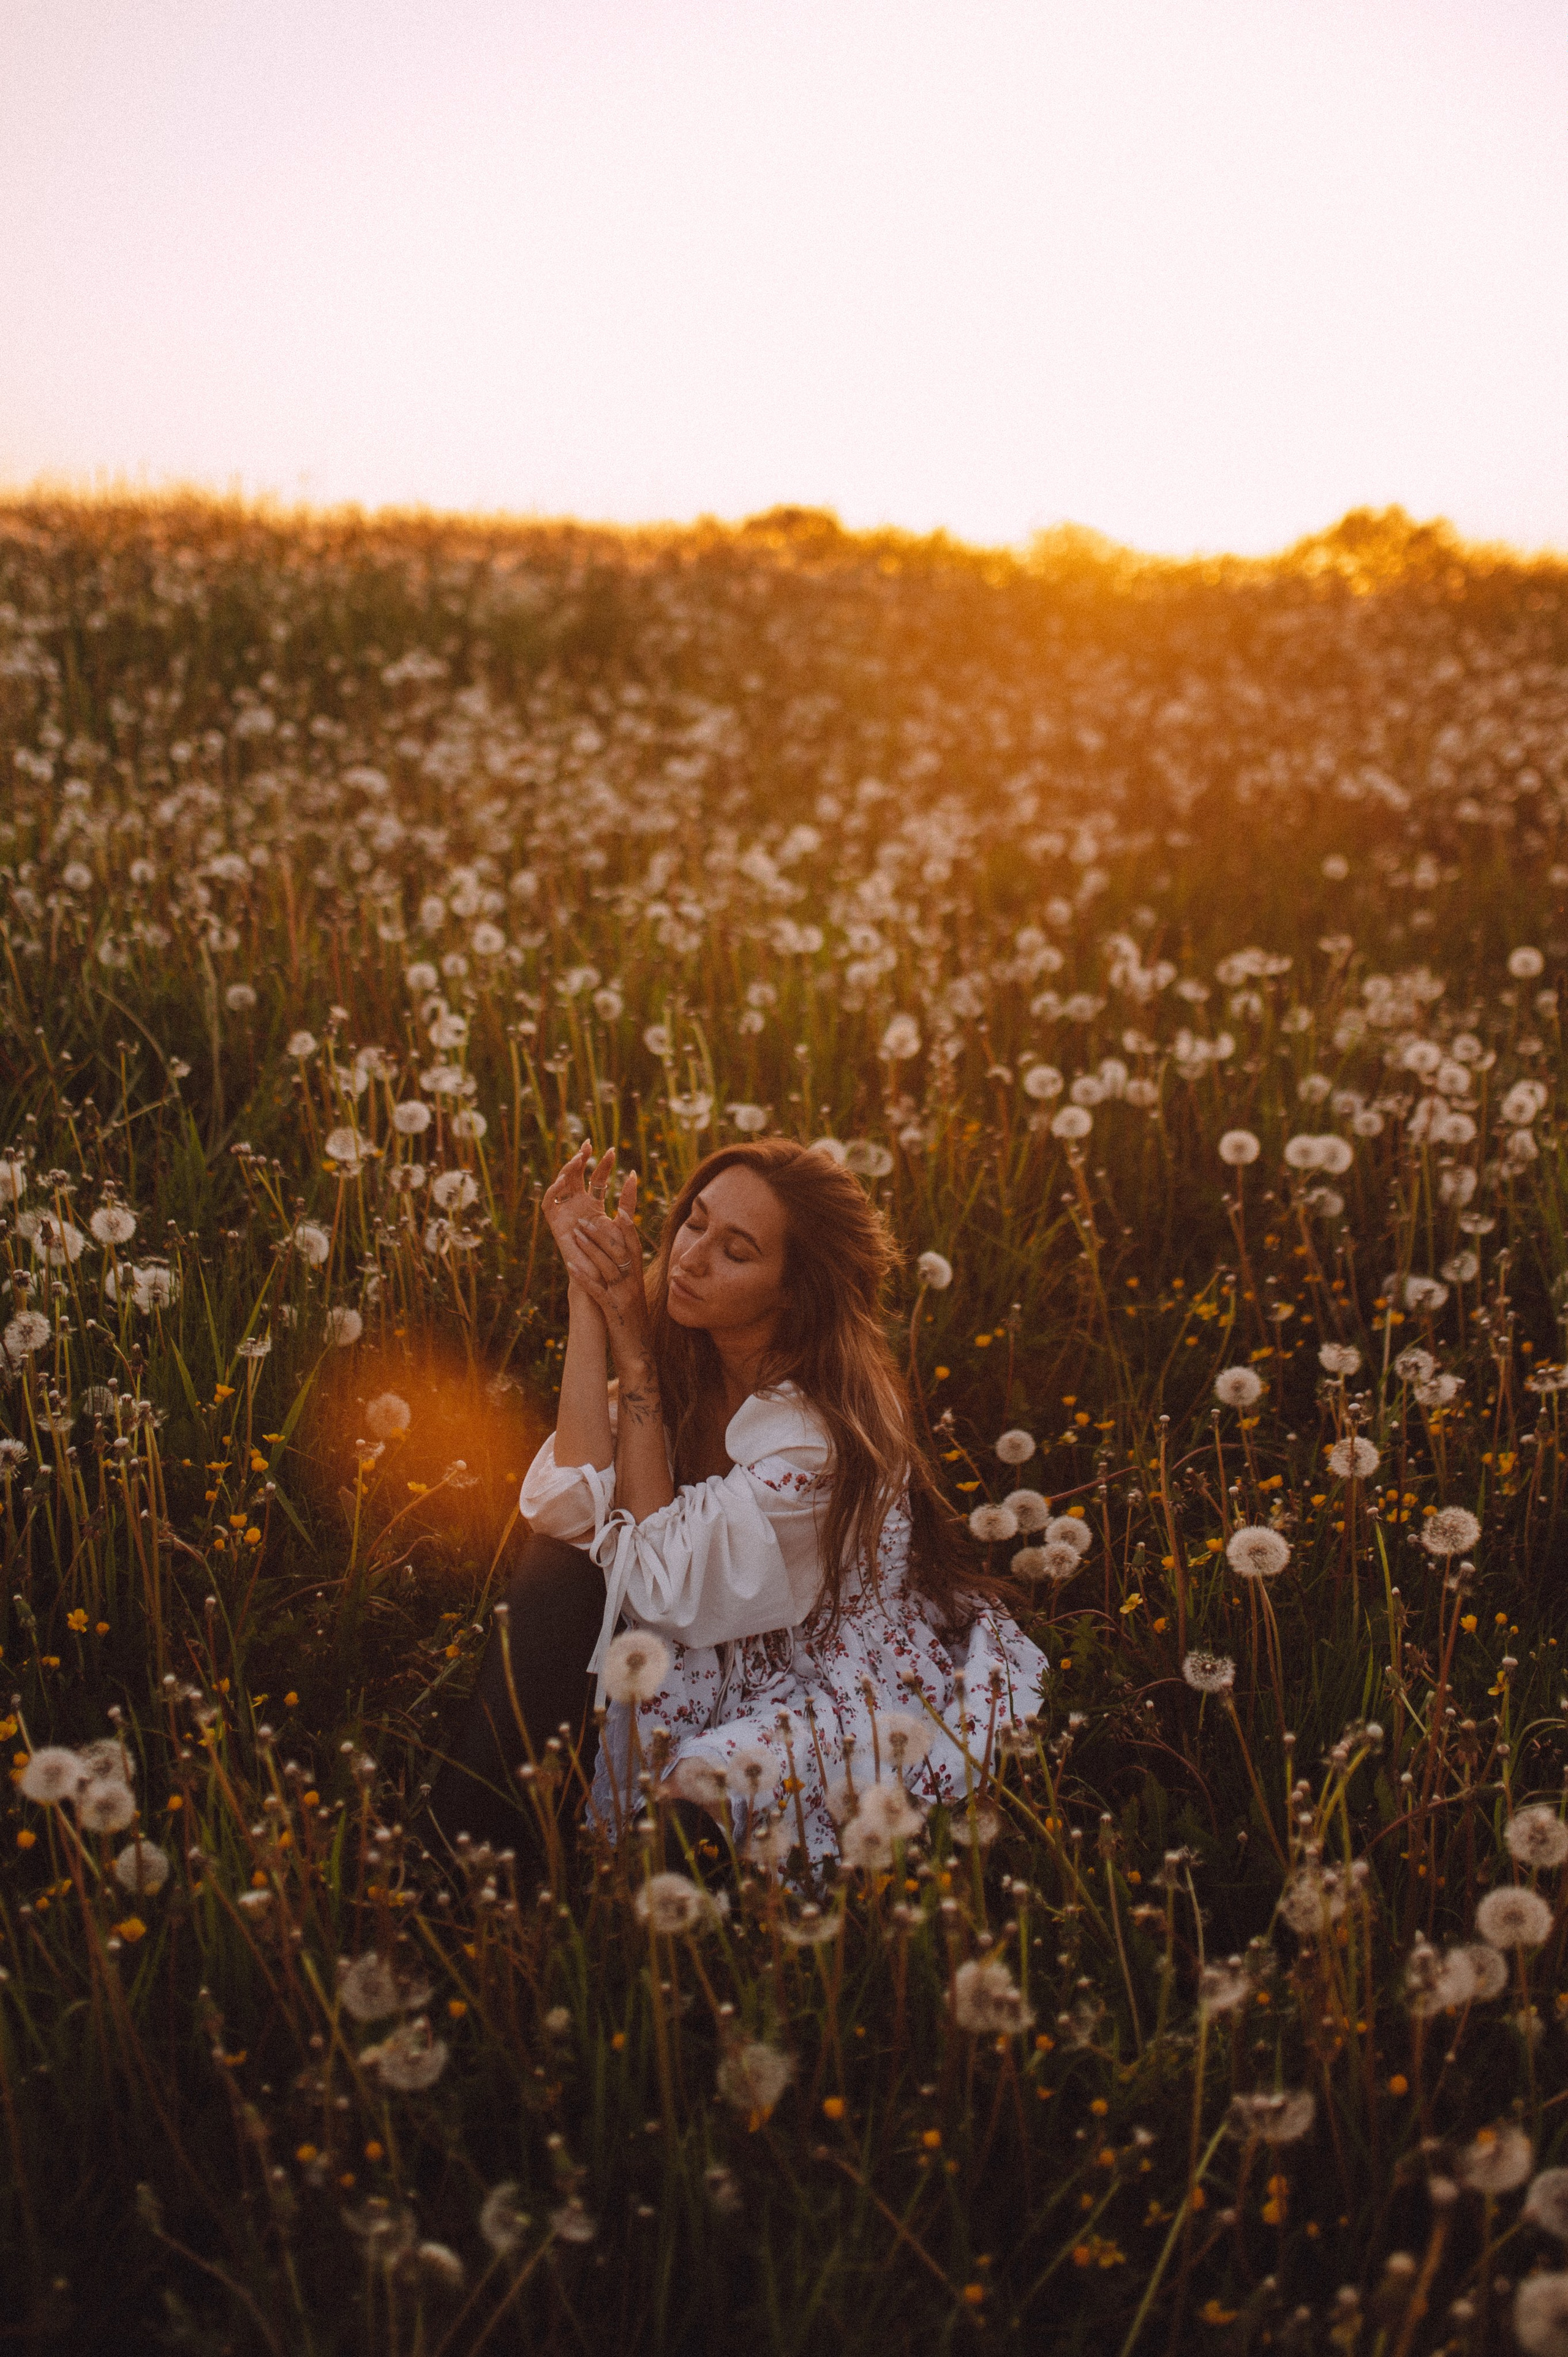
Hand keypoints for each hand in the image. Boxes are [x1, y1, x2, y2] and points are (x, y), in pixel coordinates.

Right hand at [541, 1142, 616, 1281]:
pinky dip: (553, 1189)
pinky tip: (564, 1180)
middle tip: (588, 1144)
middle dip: (581, 1158)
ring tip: (578, 1159)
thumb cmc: (614, 1253)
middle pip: (576, 1175)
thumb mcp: (623, 1221)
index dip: (602, 1164)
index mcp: (593, 1204)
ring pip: (562, 1184)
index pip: (596, 1178)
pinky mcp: (555, 1223)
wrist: (602, 1275)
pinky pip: (549, 1202)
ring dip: (568, 1169)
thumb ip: (627, 1200)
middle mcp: (578, 1205)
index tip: (611, 1151)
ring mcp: (566, 1212)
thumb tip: (633, 1174)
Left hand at [559, 1168, 652, 1373]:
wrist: (639, 1354)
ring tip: (575, 1231)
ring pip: (607, 1265)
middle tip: (585, 1214)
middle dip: (602, 1230)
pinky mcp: (613, 1311)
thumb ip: (626, 1272)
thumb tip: (617, 1250)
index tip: (623, 1195)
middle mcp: (633, 1282)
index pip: (633, 1240)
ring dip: (591, 1247)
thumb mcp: (632, 1293)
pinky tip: (570, 1266)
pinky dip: (584, 1277)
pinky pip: (597, 1290)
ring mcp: (624, 1296)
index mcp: (637, 1275)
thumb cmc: (632, 1322)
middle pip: (619, 1249)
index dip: (628, 1217)